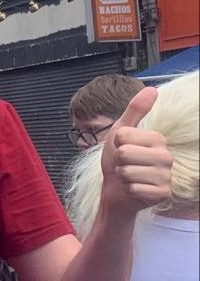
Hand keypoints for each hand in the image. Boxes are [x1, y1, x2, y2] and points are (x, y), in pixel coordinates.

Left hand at [100, 87, 173, 217]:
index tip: (122, 149)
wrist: (117, 190)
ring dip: (122, 176)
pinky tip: (134, 189)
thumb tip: (152, 89)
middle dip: (117, 161)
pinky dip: (128, 189)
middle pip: (124, 153)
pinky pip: (134, 188)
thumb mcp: (121, 132)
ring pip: (128, 172)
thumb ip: (134, 111)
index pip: (123, 136)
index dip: (115, 144)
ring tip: (128, 176)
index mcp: (158, 139)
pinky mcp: (163, 194)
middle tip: (124, 165)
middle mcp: (167, 157)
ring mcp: (167, 176)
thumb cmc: (118, 160)